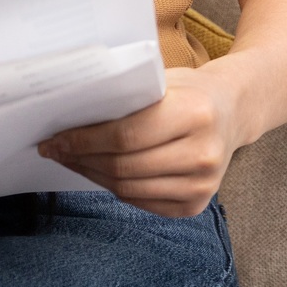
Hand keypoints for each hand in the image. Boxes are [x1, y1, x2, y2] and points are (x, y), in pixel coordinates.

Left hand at [37, 66, 245, 216]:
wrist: (232, 111)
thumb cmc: (187, 90)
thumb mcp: (161, 82)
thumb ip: (125, 98)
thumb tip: (67, 116)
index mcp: (195, 114)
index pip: (125, 135)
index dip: (83, 140)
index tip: (55, 139)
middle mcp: (204, 153)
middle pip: (124, 166)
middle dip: (80, 159)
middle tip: (54, 151)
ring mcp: (203, 184)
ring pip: (129, 188)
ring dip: (92, 176)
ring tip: (70, 161)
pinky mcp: (196, 205)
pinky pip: (141, 202)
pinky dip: (114, 189)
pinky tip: (97, 173)